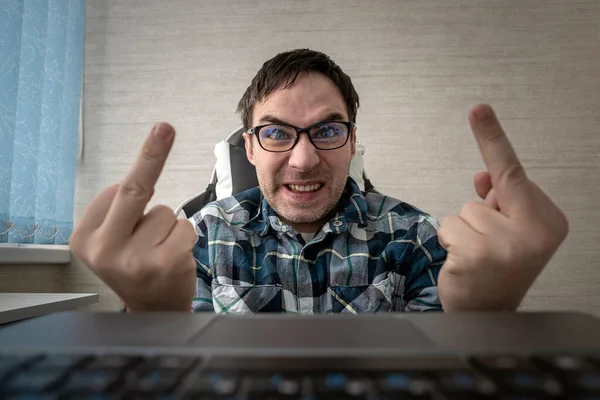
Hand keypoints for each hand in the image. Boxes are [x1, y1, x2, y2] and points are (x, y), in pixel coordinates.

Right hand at [70, 123, 196, 311]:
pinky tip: (172, 258)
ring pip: (165, 213)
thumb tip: (146, 164)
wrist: (153, 311)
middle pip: (133, 191)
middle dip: (151, 155)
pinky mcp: (166, 263)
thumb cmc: (133, 265)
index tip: (159, 134)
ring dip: (168, 226)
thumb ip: (118, 211)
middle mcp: (104, 250)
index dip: (140, 181)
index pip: (115, 192)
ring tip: (157, 251)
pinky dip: (183, 237)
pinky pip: (184, 227)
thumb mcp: (109, 241)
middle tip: (164, 128)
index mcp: (84, 239)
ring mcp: (136, 259)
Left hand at [437, 104, 568, 310]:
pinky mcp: (477, 255)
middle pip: (485, 194)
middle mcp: (534, 232)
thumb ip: (501, 198)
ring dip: (464, 231)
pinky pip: (449, 227)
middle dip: (481, 213)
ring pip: (464, 211)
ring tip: (479, 256)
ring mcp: (506, 245)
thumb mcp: (510, 229)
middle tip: (490, 244)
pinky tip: (465, 262)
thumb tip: (484, 176)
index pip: (513, 172)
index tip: (478, 109)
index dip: (492, 138)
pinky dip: (451, 241)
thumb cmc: (499, 267)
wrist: (489, 313)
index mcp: (549, 221)